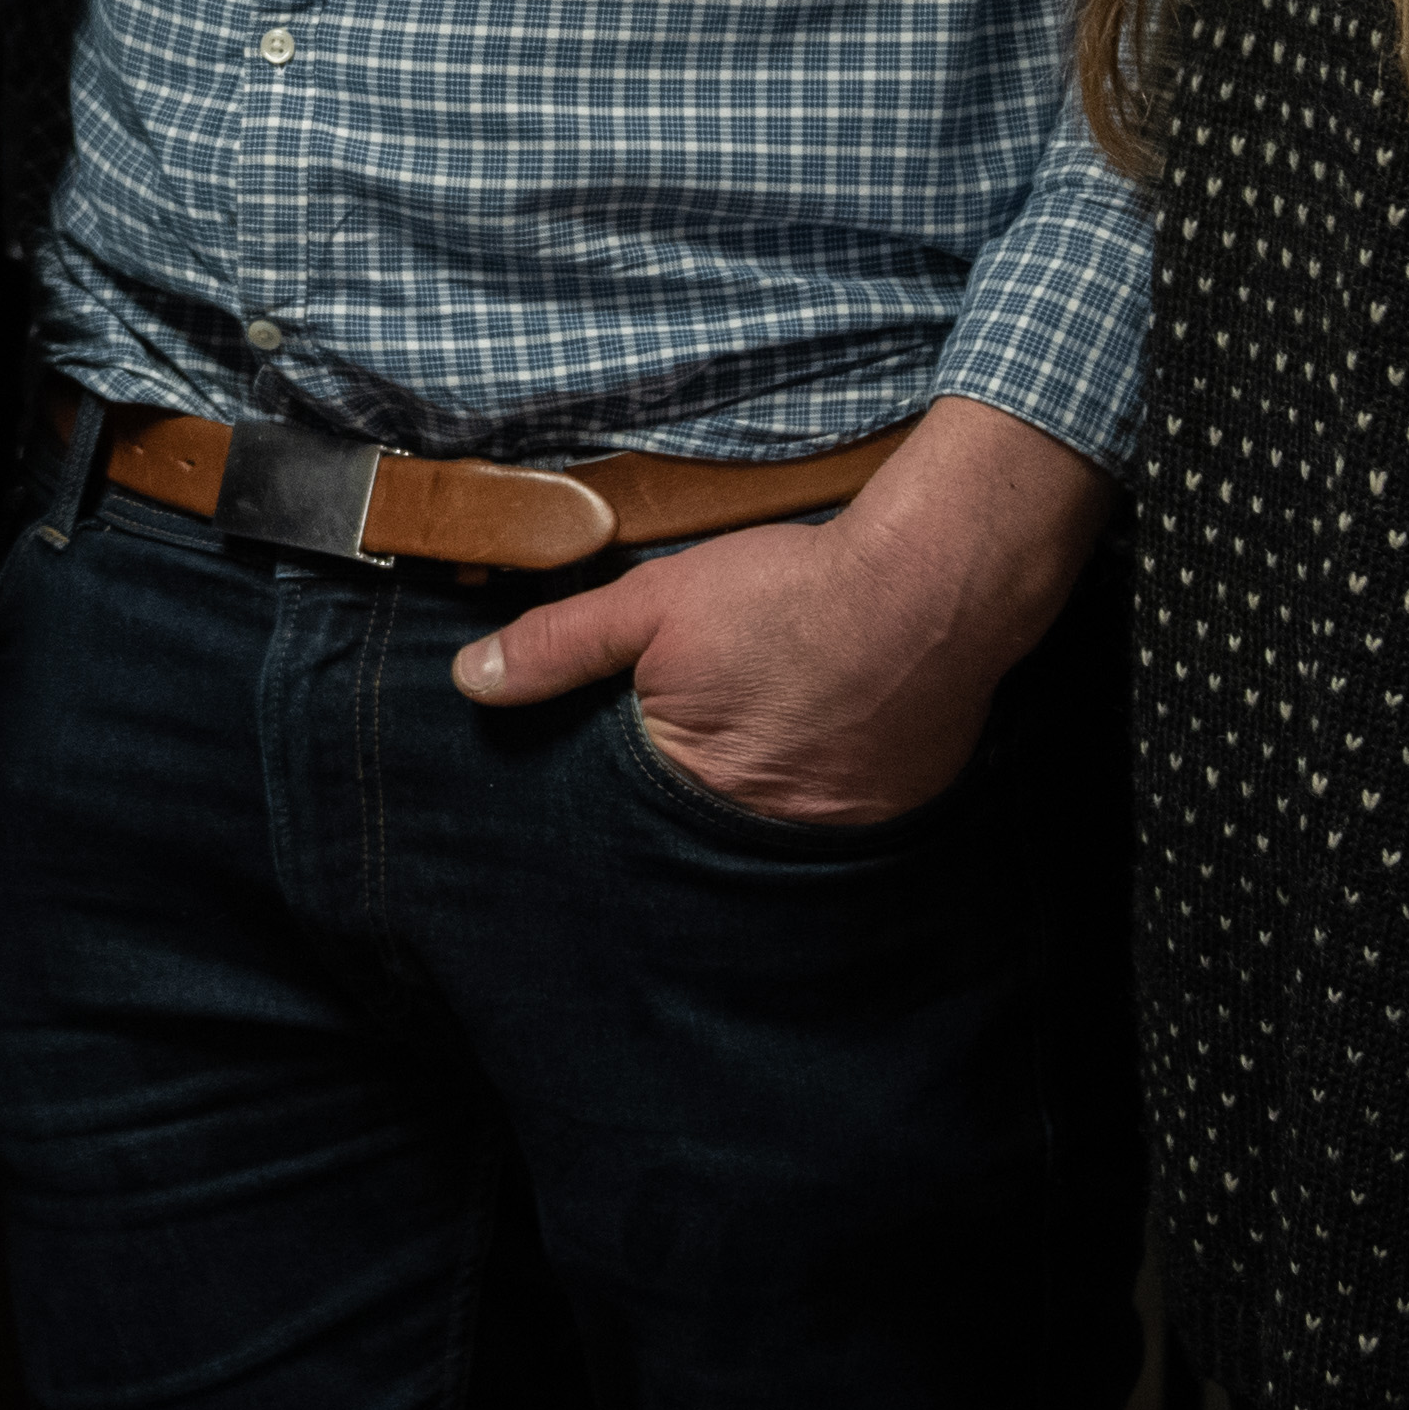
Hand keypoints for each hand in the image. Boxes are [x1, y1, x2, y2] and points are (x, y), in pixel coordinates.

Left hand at [447, 397, 1106, 830]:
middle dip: (686, 783)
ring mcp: (837, 827)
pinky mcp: (895, 808)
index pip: (625, 803)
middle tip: (713, 713)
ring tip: (768, 716)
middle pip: (698, 817)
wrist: (934, 582)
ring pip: (768, 816)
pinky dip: (823, 774)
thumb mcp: (656, 601)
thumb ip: (561, 644)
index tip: (632, 725)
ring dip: (758, 780)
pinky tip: (821, 723)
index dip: (617, 766)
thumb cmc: (793, 588)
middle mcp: (764, 827)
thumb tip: (473, 679)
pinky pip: (837, 808)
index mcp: (691, 786)